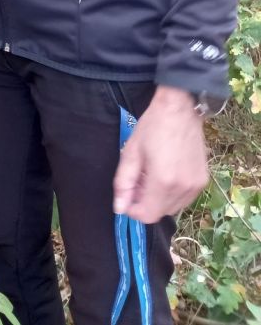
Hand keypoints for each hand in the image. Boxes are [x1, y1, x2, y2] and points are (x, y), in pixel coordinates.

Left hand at [112, 86, 208, 223]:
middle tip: (138, 181)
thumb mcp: (131, 152)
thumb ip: (123, 183)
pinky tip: (166, 174)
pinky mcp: (203, 180)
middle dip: (145, 203)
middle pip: (160, 213)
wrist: (180, 109)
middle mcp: (183, 189)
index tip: (128, 196)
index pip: (148, 215)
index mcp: (163, 182)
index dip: (134, 211)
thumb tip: (120, 209)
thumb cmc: (152, 126)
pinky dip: (172, 193)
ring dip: (159, 200)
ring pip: (173, 207)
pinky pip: (184, 198)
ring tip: (151, 175)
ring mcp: (196, 186)